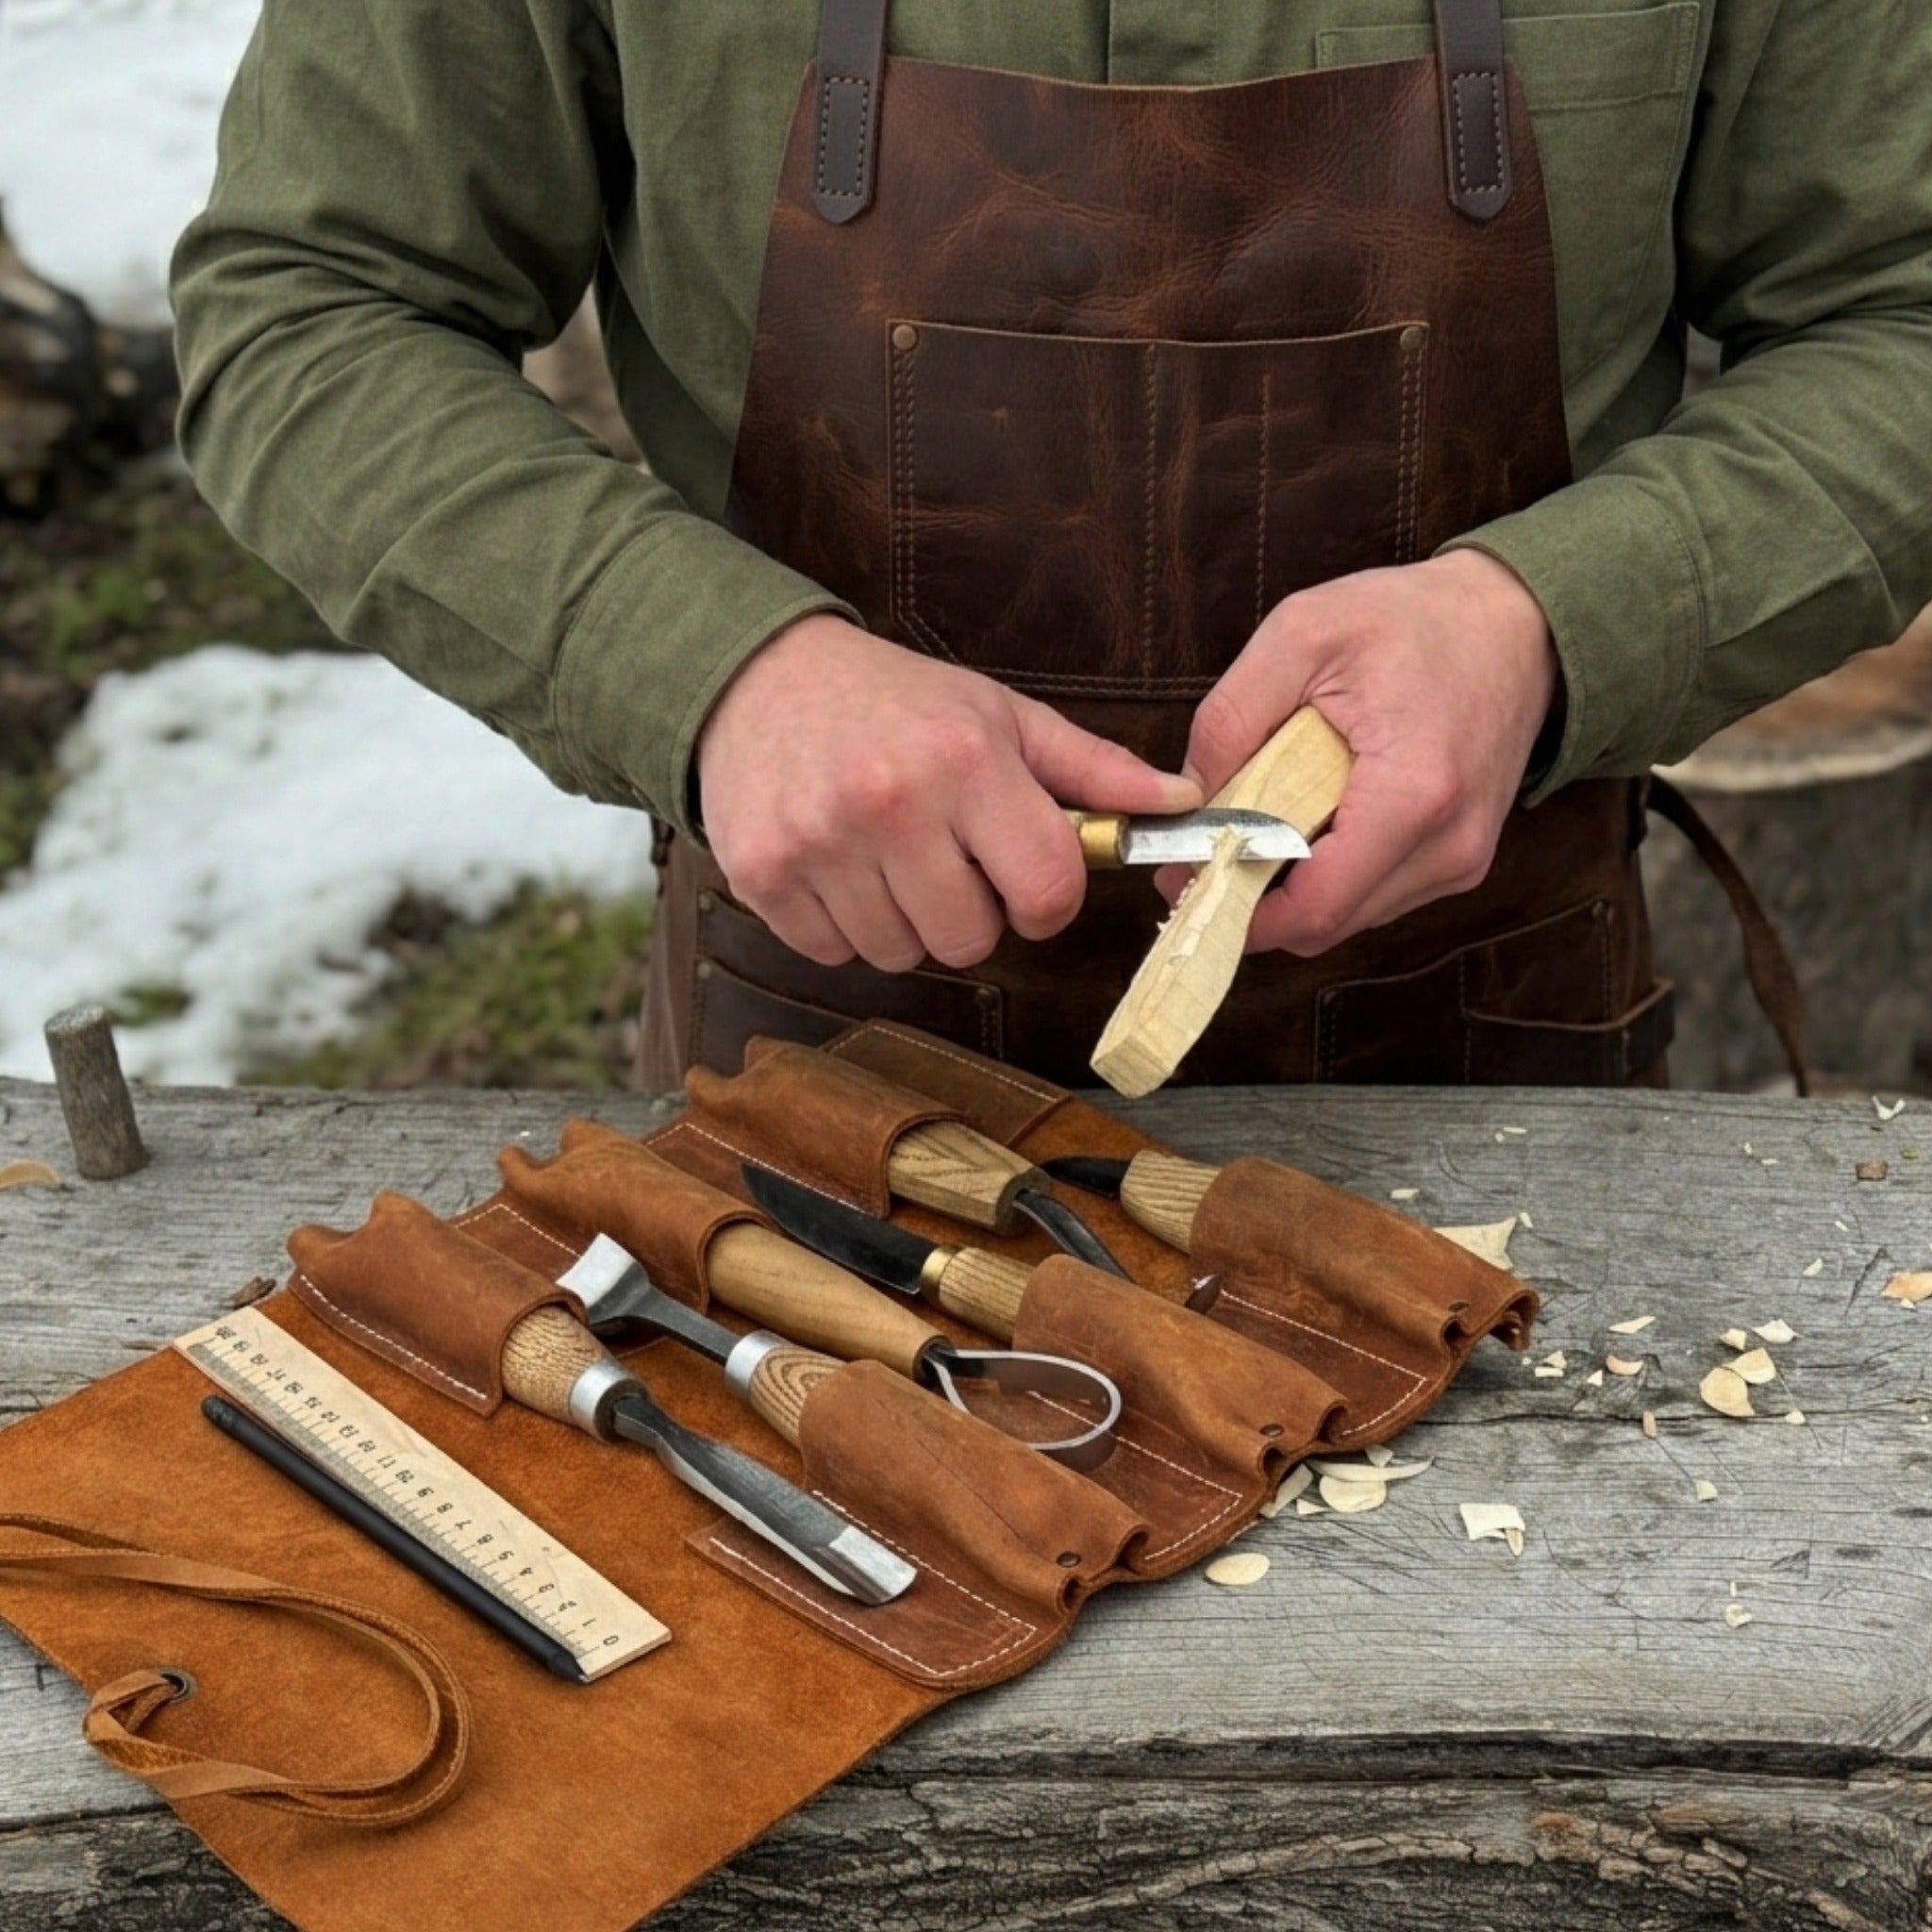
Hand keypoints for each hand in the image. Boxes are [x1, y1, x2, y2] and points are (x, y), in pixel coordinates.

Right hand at [696, 615, 1199, 970]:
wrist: (758, 677)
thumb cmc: (896, 702)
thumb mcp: (1001, 717)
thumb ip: (1094, 769)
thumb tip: (1186, 800)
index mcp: (965, 761)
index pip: (1046, 888)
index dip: (1046, 903)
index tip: (1025, 883)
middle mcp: (890, 803)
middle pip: (969, 942)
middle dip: (971, 916)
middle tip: (945, 862)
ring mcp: (819, 844)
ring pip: (899, 956)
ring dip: (905, 923)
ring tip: (887, 858)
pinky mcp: (762, 874)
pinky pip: (831, 954)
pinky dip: (842, 927)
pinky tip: (839, 867)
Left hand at [1164, 551, 1558, 955]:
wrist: (1518, 622)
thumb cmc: (1416, 620)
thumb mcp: (1301, 635)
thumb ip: (1230, 717)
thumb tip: (1187, 794)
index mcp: (1413, 795)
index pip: (1313, 908)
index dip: (1236, 907)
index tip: (1185, 875)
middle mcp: (1447, 847)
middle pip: (1325, 924)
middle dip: (1255, 897)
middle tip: (1205, 848)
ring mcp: (1460, 862)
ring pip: (1348, 916)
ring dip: (1293, 885)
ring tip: (1260, 822)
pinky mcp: (1459, 861)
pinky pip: (1374, 895)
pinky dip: (1329, 872)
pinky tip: (1310, 819)